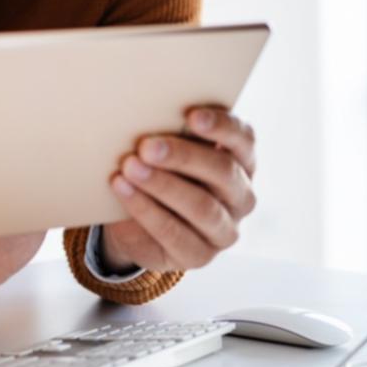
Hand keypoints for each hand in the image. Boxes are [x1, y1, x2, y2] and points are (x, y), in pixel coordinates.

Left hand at [100, 106, 256, 272]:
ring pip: (202, 206)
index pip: (243, 140)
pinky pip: (175, 233)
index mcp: (242, 160)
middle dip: (184, 156)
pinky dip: (146, 209)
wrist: (137, 222)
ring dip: (163, 185)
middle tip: (147, 145)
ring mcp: (225, 230)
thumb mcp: (169, 149)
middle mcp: (241, 196)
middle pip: (223, 172)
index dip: (222, 127)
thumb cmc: (158, 171)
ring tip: (130, 167)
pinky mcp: (200, 256)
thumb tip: (147, 110)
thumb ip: (172, 133)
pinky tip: (123, 189)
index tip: (191, 115)